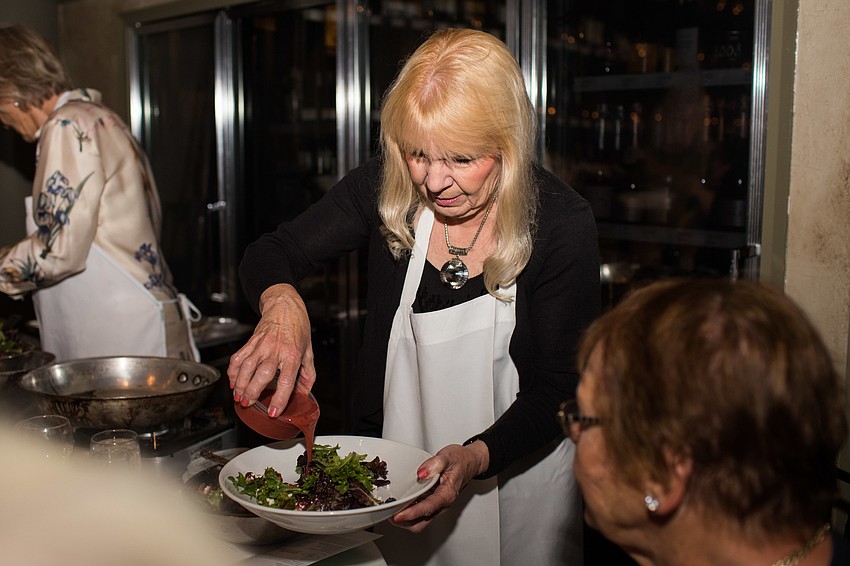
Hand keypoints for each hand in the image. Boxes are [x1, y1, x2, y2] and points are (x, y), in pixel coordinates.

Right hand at [227, 284, 315, 416]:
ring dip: (240, 385)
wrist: (285, 306)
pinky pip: (238, 358)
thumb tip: (304, 392)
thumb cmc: (298, 327)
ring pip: (246, 367)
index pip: (286, 381)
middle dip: (252, 393)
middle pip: (261, 375)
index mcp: (292, 355)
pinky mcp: (251, 341)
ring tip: (238, 397)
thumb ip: (307, 373)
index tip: (273, 412)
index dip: (279, 399)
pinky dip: (232, 371)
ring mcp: (261, 345)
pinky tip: (233, 382)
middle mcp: (276, 350)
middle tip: (248, 404)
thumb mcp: (308, 351)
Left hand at [389, 440, 488, 532]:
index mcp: (447, 494)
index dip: (412, 513)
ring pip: (420, 521)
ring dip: (405, 520)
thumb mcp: (448, 456)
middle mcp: (442, 503)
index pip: (428, 508)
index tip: (398, 515)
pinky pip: (420, 514)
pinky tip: (400, 505)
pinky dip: (409, 513)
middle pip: (422, 522)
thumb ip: (435, 463)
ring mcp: (437, 505)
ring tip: (391, 510)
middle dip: (405, 522)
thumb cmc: (460, 460)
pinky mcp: (433, 504)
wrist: (469, 462)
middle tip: (389, 513)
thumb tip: (422, 473)